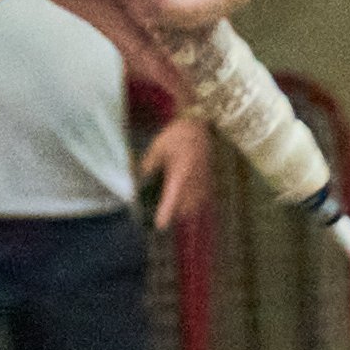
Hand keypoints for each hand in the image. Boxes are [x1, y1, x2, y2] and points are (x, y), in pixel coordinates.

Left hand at [139, 109, 213, 232]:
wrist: (197, 124)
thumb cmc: (175, 135)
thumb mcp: (157, 148)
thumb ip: (148, 166)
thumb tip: (140, 181)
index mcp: (181, 173)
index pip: (173, 199)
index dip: (166, 214)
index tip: (159, 225)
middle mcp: (195, 179)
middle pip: (185, 208)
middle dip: (174, 214)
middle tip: (163, 214)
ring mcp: (204, 180)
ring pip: (196, 206)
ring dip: (185, 211)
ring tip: (174, 208)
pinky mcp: (209, 178)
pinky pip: (204, 199)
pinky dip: (195, 204)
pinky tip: (187, 201)